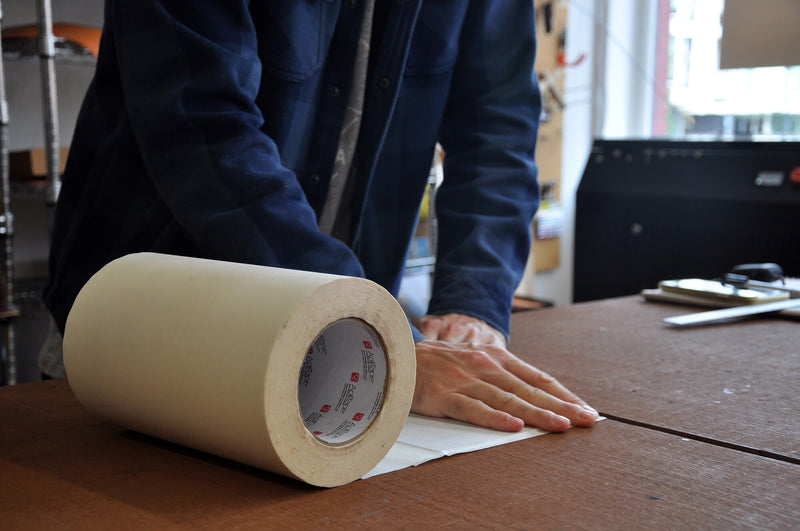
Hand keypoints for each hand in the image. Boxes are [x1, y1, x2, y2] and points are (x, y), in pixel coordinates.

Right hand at [410, 313, 597, 431]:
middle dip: (560, 406)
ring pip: (507, 399)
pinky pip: (473, 408)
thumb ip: (499, 375)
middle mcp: (484, 366)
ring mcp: (464, 380)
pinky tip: (512, 426)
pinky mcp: (443, 395)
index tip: (585, 409)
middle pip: (529, 389)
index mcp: (495, 357)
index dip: (563, 394)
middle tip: (586, 420)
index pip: (537, 378)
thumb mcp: (472, 360)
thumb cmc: (436, 362)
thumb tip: (530, 397)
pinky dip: (494, 417)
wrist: (394, 354)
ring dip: (536, 414)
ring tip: (560, 426)